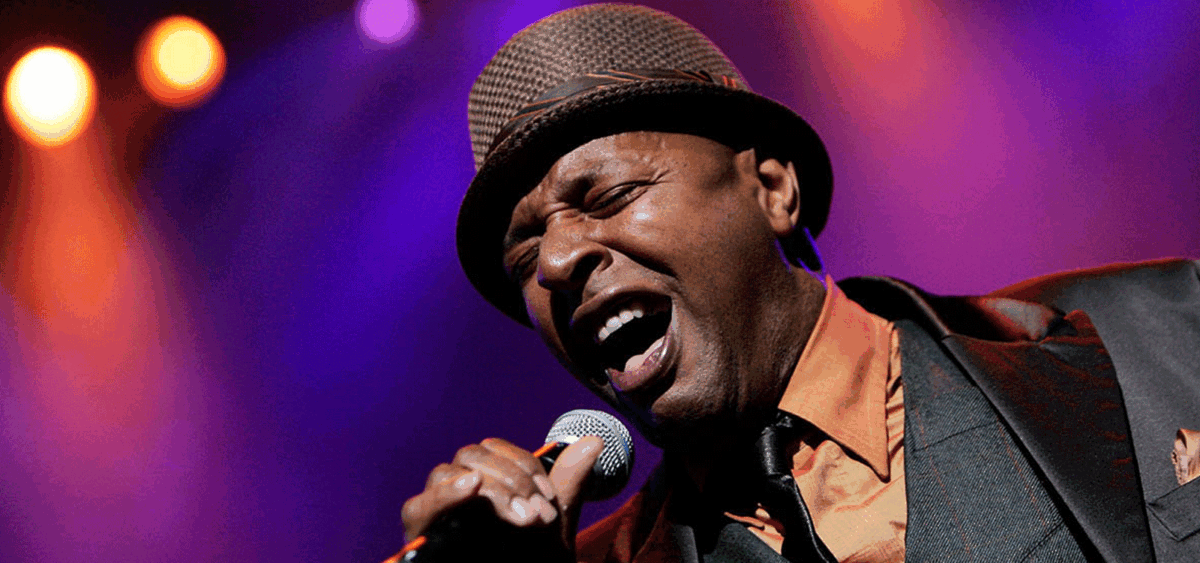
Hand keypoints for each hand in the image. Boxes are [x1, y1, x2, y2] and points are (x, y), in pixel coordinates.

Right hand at [400, 435, 603, 552]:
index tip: (547, 494)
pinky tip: (471, 487)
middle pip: (470, 457)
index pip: (492, 449)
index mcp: (483, 485)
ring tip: (521, 516)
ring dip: (491, 489)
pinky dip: (443, 496)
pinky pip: (417, 508)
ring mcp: (436, 515)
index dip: (521, 463)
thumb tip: (595, 441)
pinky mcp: (420, 537)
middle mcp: (455, 495)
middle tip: (536, 514)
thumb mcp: (554, 526)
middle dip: (510, 478)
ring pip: (445, 474)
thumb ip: (568, 484)